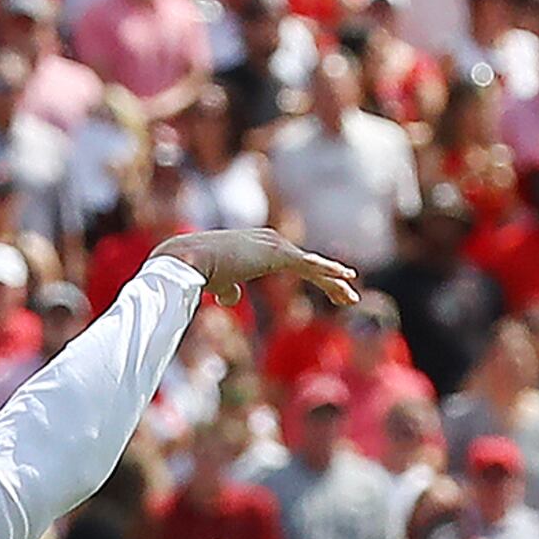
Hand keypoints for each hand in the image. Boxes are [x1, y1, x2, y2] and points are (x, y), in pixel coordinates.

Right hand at [152, 228, 361, 307]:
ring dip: (334, 283)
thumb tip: (233, 297)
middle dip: (329, 281)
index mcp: (257, 245)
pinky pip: (310, 266)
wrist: (185, 260)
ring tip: (353, 297)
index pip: (293, 262)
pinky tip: (346, 278)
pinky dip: (329, 274)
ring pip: (313, 267)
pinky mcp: (277, 255)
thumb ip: (228, 288)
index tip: (330, 290)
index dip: (313, 276)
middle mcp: (268, 241)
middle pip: (308, 263)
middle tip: (349, 297)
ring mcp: (274, 246)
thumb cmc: (196, 271)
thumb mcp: (216, 282)